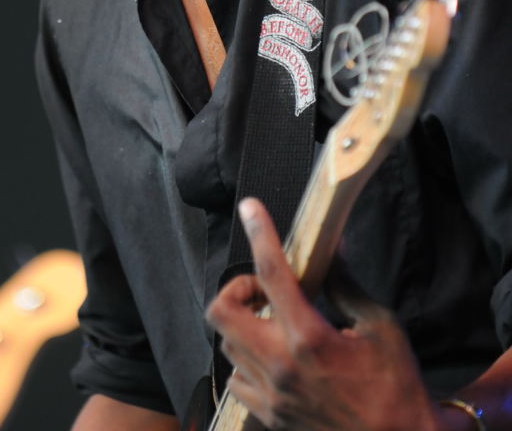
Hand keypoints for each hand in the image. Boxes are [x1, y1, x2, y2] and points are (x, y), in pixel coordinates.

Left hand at [206, 198, 440, 430]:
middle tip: (265, 291)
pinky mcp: (269, 417)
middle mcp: (280, 365)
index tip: (250, 207)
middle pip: (221, 312)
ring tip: (274, 323)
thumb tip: (334, 245)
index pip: (272, 272)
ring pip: (227, 344)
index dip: (259, 233)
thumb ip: (346, 284)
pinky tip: (274, 358)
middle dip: (237, 290)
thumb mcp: (379, 326)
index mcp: (309, 337)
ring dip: (243, 325)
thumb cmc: (396, 385)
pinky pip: (238, 378)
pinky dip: (247, 361)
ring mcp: (271, 395)